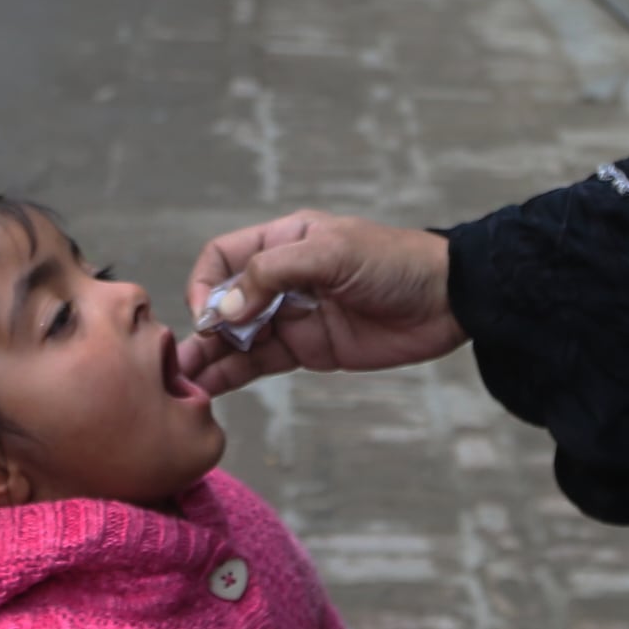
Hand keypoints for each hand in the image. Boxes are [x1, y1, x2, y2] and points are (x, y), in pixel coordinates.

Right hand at [179, 214, 460, 396]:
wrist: (447, 301)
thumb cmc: (392, 263)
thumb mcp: (331, 253)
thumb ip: (274, 273)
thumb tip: (225, 307)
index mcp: (284, 241)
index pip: (223, 257)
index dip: (207, 282)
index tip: (207, 312)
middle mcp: (282, 278)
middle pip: (224, 302)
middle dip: (202, 327)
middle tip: (181, 360)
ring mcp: (293, 316)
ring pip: (237, 336)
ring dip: (210, 355)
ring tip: (186, 381)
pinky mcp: (308, 350)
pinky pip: (260, 362)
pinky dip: (233, 374)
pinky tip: (211, 388)